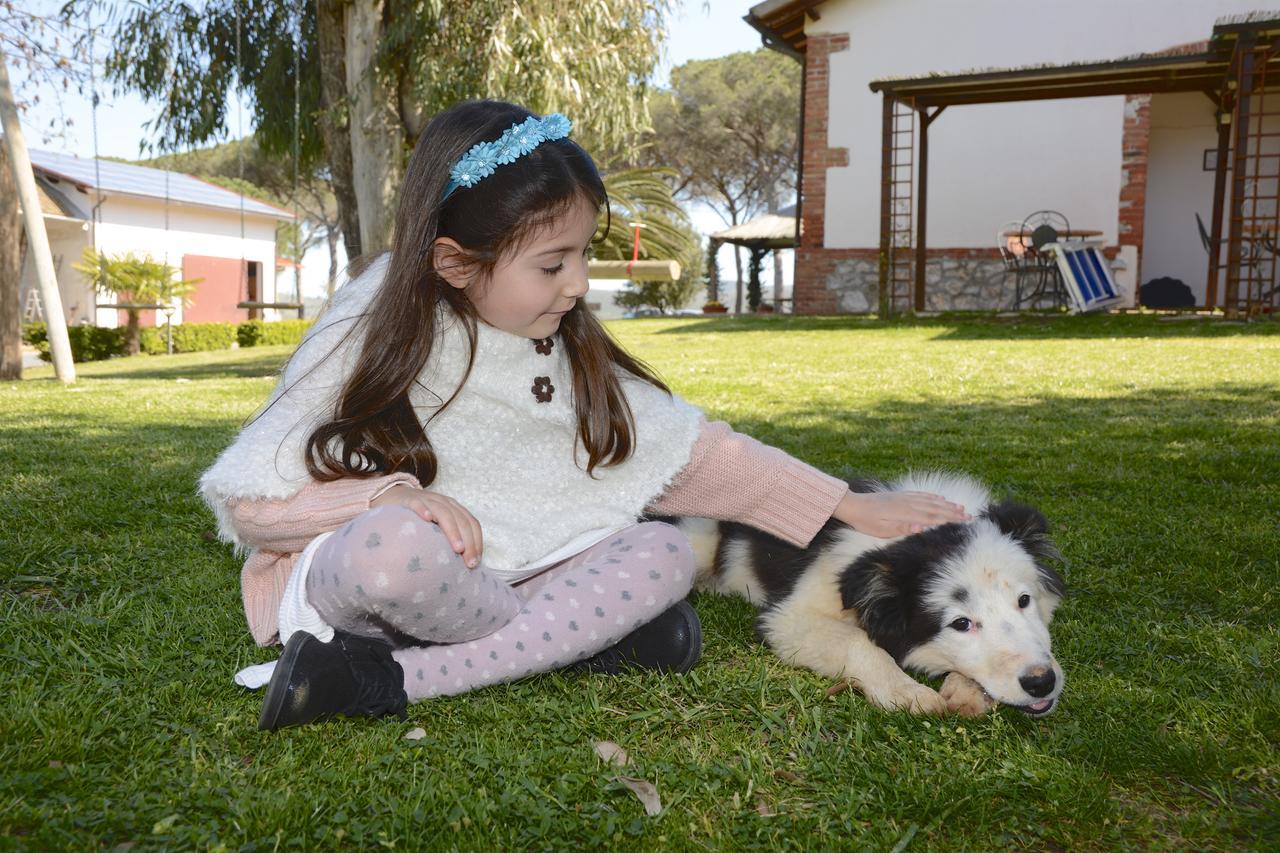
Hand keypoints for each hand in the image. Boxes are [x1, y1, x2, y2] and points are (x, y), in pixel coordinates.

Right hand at [369, 484, 483, 568]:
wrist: (394, 496)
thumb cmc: (419, 519)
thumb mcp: (437, 527)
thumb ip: (448, 540)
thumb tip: (463, 565)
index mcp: (455, 509)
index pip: (472, 524)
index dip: (476, 542)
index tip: (475, 562)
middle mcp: (444, 503)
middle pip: (461, 520)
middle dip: (469, 542)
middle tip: (469, 562)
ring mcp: (427, 500)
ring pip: (444, 513)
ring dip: (453, 531)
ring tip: (458, 548)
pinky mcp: (409, 500)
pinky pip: (418, 504)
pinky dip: (423, 510)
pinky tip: (427, 518)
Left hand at [834, 490, 970, 538]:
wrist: (853, 505)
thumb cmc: (867, 521)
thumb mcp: (882, 530)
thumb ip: (902, 529)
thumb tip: (921, 528)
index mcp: (906, 514)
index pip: (933, 518)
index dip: (950, 520)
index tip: (965, 522)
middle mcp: (909, 504)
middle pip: (936, 509)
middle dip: (954, 513)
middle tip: (970, 516)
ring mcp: (905, 498)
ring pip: (931, 501)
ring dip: (947, 505)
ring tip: (961, 507)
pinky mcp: (901, 495)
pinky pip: (921, 495)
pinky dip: (933, 497)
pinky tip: (941, 498)